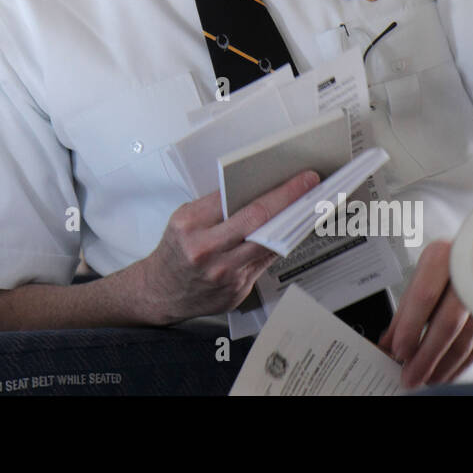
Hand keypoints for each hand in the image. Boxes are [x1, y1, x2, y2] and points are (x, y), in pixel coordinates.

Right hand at [138, 170, 321, 324]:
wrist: (161, 291)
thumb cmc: (175, 251)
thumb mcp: (184, 219)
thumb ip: (216, 207)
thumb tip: (256, 192)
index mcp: (191, 226)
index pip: (242, 203)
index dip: (277, 191)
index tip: (298, 180)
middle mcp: (207, 251)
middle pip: (260, 223)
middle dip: (290, 202)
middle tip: (311, 187)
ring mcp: (224, 274)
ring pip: (268, 245)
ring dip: (291, 225)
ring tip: (307, 208)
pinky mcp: (236, 291)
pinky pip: (264, 264)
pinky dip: (278, 247)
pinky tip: (289, 234)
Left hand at [377, 239, 472, 387]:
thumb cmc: (455, 261)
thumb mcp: (426, 275)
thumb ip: (407, 308)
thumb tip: (387, 341)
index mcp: (444, 257)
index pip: (424, 297)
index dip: (410, 327)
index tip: (398, 350)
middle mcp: (470, 274)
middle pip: (446, 323)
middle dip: (426, 356)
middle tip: (410, 376)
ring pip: (467, 340)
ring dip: (444, 365)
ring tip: (426, 379)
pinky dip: (462, 364)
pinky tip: (448, 372)